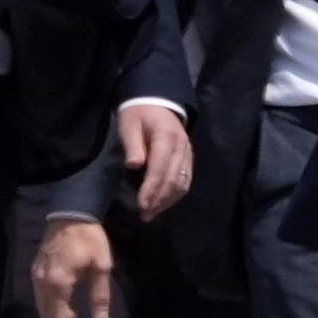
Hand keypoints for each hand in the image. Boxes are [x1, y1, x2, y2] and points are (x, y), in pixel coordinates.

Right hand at [33, 217, 116, 317]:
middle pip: (48, 317)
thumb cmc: (89, 236)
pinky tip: (63, 314)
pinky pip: (41, 299)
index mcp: (59, 282)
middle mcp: (43, 283)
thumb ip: (99, 293)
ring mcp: (37, 277)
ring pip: (42, 309)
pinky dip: (50, 311)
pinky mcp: (37, 271)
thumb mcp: (101, 264)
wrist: (70, 212)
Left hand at [118, 103, 191, 220]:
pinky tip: (163, 203)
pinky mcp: (188, 158)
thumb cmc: (138, 115)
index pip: (160, 168)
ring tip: (152, 213)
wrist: (156, 102)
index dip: (152, 188)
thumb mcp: (129, 125)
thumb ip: (132, 145)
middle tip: (145, 215)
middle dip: (159, 200)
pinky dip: (176, 194)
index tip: (141, 205)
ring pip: (182, 182)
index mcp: (166, 137)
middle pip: (174, 179)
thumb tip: (134, 165)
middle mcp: (181, 146)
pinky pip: (186, 180)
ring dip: (168, 201)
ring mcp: (187, 152)